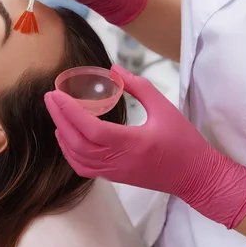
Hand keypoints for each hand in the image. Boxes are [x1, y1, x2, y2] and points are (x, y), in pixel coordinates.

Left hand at [44, 64, 245, 228]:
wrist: (196, 176)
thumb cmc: (183, 141)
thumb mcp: (164, 107)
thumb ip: (138, 87)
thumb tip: (114, 68)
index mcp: (131, 142)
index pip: (91, 129)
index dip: (69, 111)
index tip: (56, 94)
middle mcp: (118, 161)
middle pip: (77, 143)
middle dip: (59, 119)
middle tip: (49, 98)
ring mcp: (114, 172)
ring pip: (77, 158)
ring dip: (63, 135)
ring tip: (56, 113)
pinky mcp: (115, 178)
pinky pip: (84, 168)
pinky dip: (70, 153)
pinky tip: (67, 137)